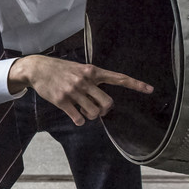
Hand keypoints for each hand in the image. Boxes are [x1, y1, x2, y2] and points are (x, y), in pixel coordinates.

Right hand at [8, 55, 152, 125]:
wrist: (38, 68)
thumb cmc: (61, 69)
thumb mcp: (80, 68)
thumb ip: (93, 80)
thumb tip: (102, 100)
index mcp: (92, 71)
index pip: (118, 78)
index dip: (136, 84)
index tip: (150, 90)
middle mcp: (85, 80)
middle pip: (107, 103)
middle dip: (105, 110)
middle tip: (98, 109)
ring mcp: (73, 91)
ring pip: (93, 113)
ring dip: (91, 116)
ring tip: (83, 111)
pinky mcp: (62, 101)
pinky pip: (78, 118)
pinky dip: (80, 120)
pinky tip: (75, 115)